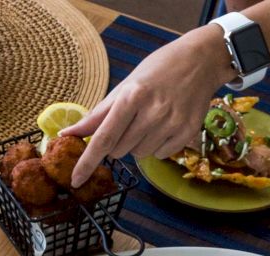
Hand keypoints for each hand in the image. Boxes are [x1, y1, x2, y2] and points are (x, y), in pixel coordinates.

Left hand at [60, 25, 232, 186]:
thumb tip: (69, 134)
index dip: (87, 162)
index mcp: (132, 97)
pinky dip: (157, 145)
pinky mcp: (186, 133)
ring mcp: (171, 124)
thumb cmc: (157, 71)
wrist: (200, 61)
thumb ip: (97, 114)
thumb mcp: (125, 86)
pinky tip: (166, 124)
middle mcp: (152, 112)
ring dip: (138, 144)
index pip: (103, 139)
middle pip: (119, 150)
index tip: (75, 180)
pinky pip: (159, 155)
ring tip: (151, 120)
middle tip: (131, 121)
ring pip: (138, 155)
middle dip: (118, 142)